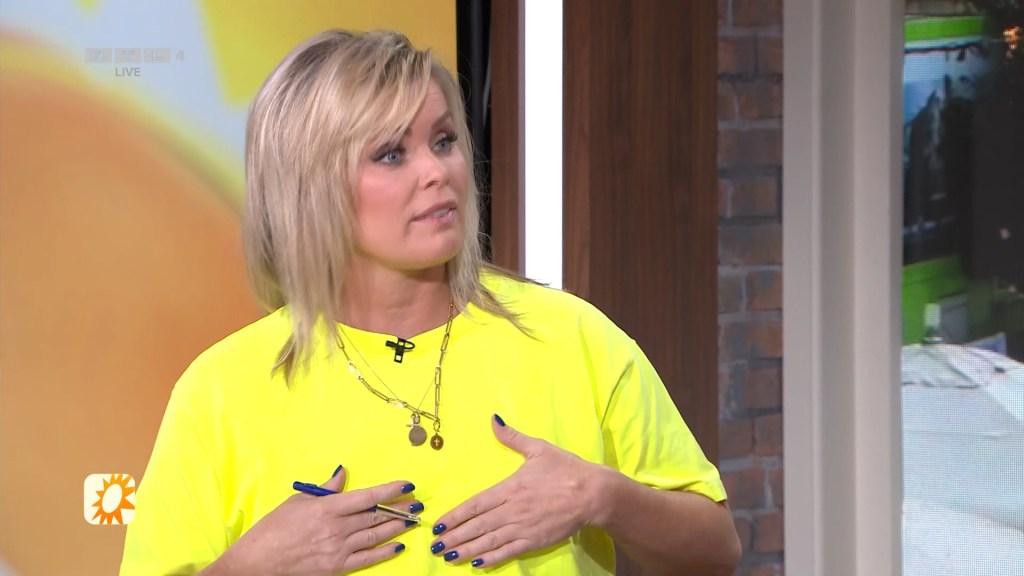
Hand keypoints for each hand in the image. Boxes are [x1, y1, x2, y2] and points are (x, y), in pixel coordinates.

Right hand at [205, 466, 419, 575]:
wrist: (257, 563)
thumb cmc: (273, 528)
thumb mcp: (298, 501)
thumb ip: (325, 489)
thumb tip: (342, 474)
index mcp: (328, 508)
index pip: (368, 497)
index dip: (390, 490)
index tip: (408, 484)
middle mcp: (337, 528)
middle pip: (376, 517)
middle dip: (400, 508)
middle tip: (418, 503)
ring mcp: (338, 550)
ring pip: (376, 536)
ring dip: (397, 527)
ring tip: (413, 520)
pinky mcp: (337, 568)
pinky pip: (367, 559)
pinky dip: (385, 552)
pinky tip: (399, 545)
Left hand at [428, 415, 601, 568]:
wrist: (593, 493)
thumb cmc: (566, 469)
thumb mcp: (539, 449)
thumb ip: (513, 438)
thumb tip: (494, 420)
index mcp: (510, 487)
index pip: (476, 504)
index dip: (456, 515)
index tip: (438, 524)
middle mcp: (513, 510)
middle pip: (478, 526)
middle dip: (455, 537)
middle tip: (434, 546)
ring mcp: (524, 527)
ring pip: (489, 541)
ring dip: (467, 549)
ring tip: (448, 556)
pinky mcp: (536, 541)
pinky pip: (509, 552)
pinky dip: (492, 558)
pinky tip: (477, 564)